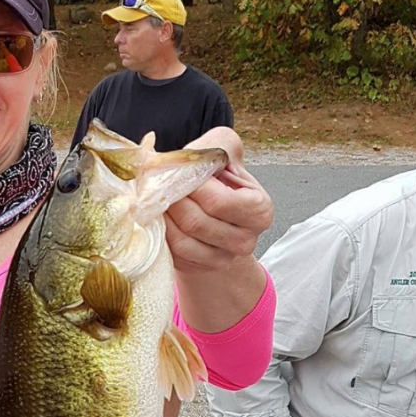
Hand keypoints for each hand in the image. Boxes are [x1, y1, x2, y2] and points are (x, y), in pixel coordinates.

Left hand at [164, 128, 272, 273]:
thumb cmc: (218, 180)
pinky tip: (158, 218)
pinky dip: (160, 234)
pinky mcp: (200, 268)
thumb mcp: (224, 154)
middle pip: (196, 222)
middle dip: (172, 201)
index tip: (177, 172)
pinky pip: (172, 254)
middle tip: (157, 186)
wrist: (213, 211)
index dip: (191, 186)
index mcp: (259, 209)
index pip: (218, 202)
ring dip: (162, 218)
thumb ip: (213, 148)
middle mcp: (245, 239)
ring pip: (181, 241)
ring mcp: (223, 259)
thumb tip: (183, 159)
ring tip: (156, 200)